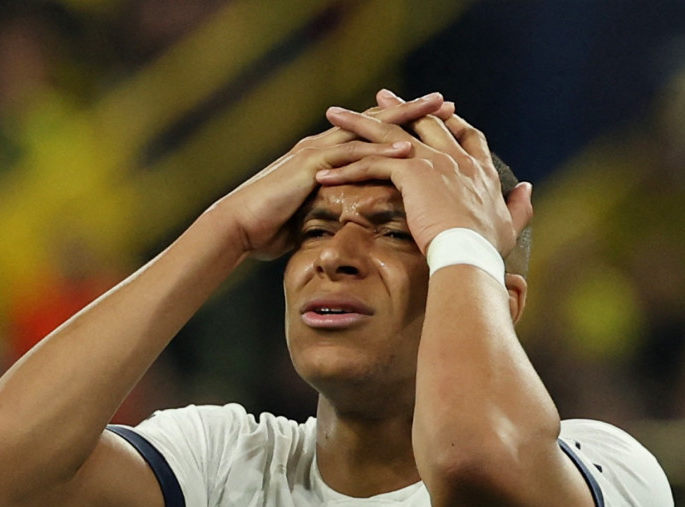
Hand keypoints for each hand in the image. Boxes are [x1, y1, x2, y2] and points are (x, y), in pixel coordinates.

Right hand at [206, 92, 454, 259]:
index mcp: (331, 155)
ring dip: (404, 120)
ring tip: (434, 111)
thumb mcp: (317, 214)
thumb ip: (338, 207)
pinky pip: (351, 156)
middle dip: (412, 111)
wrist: (241, 227)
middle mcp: (326, 145)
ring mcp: (319, 152)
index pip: (374, 135)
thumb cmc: (274, 226)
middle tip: (444, 101)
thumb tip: (361, 221)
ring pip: (369, 130)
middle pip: (377, 123)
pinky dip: (379, 153)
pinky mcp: (311, 166)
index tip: (437, 120)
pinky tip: (405, 151)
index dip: (405, 126)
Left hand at [312, 96, 533, 255]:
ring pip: (389, 134)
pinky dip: (346, 167)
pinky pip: (372, 164)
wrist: (470, 257)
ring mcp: (434, 162)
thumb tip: (528, 187)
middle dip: (401, 107)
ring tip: (334, 115)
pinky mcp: (412, 174)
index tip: (438, 110)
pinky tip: (324, 172)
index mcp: (479, 170)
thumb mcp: (512, 225)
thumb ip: (520, 204)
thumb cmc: (488, 250)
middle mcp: (457, 158)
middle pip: (424, 122)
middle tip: (380, 97)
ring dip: (358, 124)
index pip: (465, 135)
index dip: (449, 122)